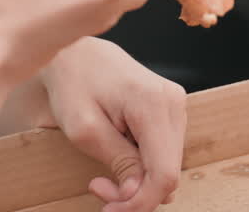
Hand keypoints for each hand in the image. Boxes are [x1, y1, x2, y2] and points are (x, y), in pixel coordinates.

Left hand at [39, 38, 186, 211]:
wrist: (76, 52)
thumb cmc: (74, 82)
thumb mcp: (85, 128)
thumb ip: (117, 161)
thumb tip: (137, 192)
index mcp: (153, 104)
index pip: (164, 173)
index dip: (140, 202)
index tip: (109, 208)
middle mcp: (173, 102)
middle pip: (169, 172)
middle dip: (135, 193)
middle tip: (99, 190)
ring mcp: (174, 104)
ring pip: (167, 164)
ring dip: (138, 181)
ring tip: (104, 176)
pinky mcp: (169, 108)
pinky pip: (163, 151)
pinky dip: (142, 166)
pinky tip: (118, 161)